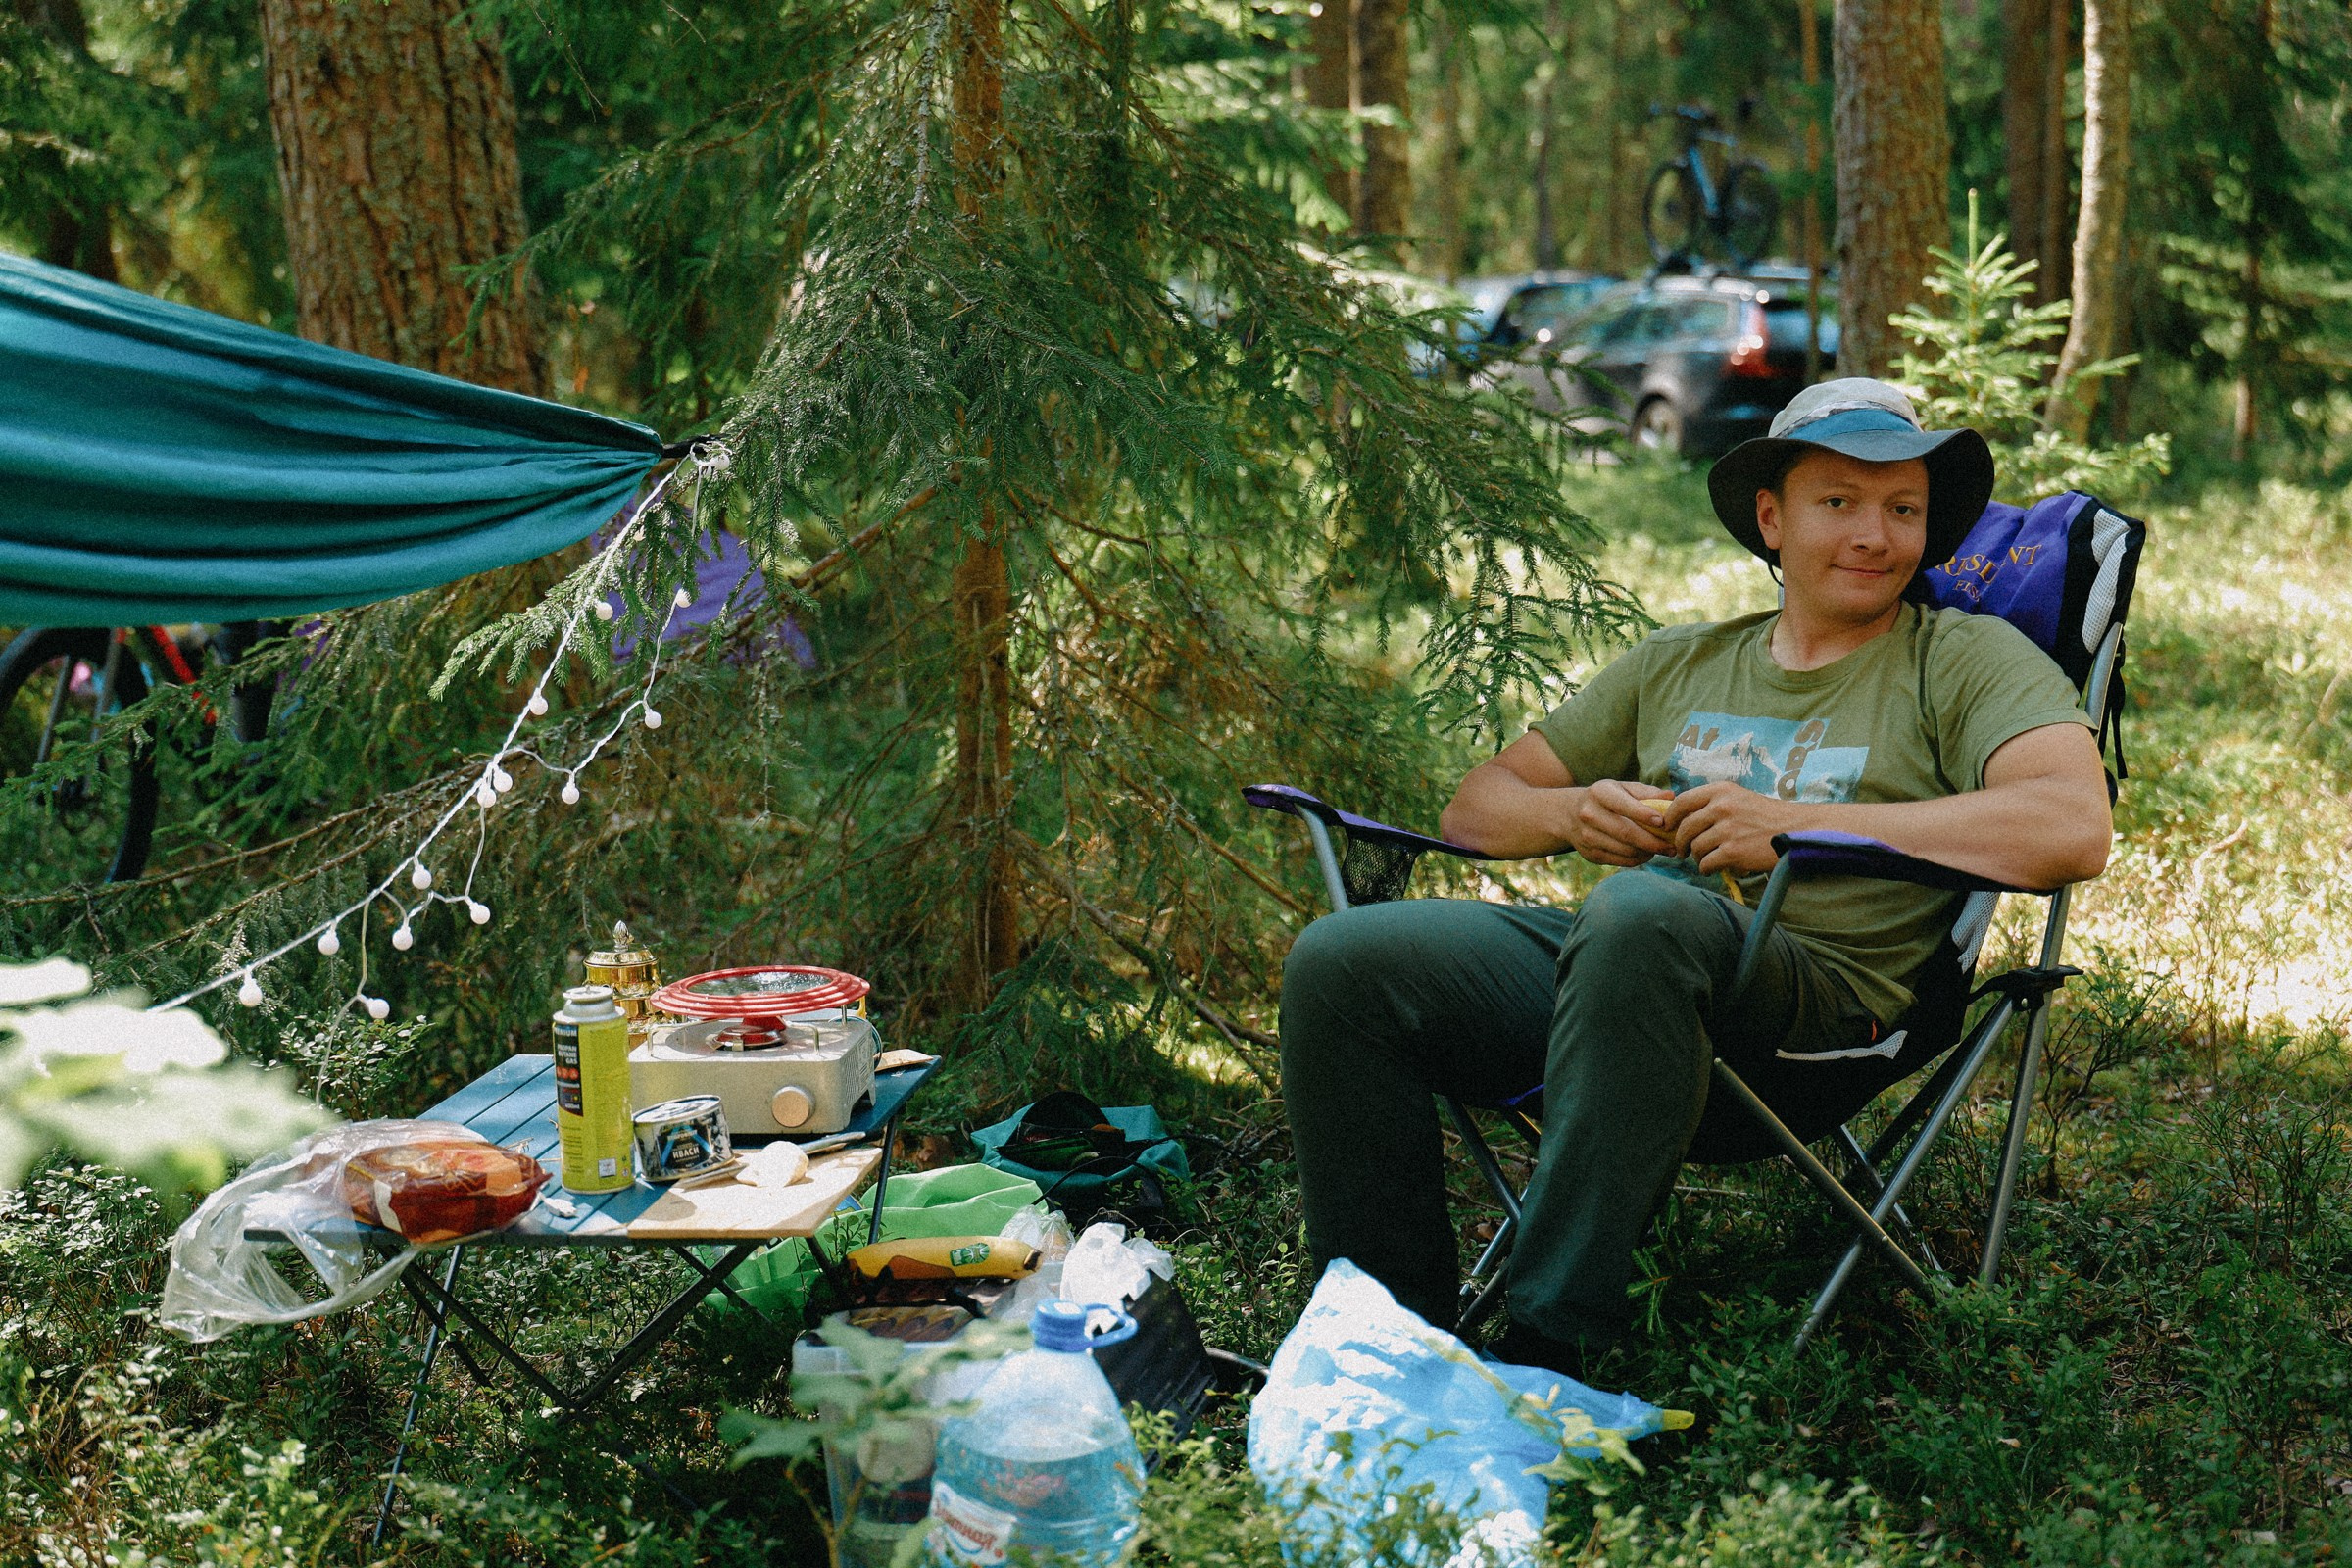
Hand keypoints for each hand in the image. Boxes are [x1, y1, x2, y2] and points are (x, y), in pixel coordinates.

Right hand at [1563, 779, 1677, 866]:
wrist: (1569, 814)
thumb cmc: (1606, 798)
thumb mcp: (1622, 787)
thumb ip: (1647, 792)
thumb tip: (1671, 797)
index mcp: (1600, 793)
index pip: (1624, 806)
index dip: (1645, 815)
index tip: (1664, 823)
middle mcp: (1590, 815)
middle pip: (1626, 833)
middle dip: (1653, 842)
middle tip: (1672, 847)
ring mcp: (1588, 837)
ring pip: (1625, 850)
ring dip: (1648, 852)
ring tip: (1662, 849)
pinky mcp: (1590, 854)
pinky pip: (1620, 861)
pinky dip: (1638, 860)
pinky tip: (1646, 853)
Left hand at [1663, 782, 1815, 874]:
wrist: (1797, 831)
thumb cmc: (1767, 817)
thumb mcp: (1739, 798)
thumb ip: (1712, 804)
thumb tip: (1681, 818)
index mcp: (1721, 791)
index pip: (1682, 801)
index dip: (1671, 817)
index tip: (1668, 827)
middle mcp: (1722, 807)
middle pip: (1684, 828)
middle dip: (1680, 842)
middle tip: (1683, 850)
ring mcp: (1727, 829)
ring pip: (1695, 847)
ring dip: (1697, 857)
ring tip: (1707, 858)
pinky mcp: (1733, 851)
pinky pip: (1706, 863)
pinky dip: (1707, 868)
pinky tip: (1715, 867)